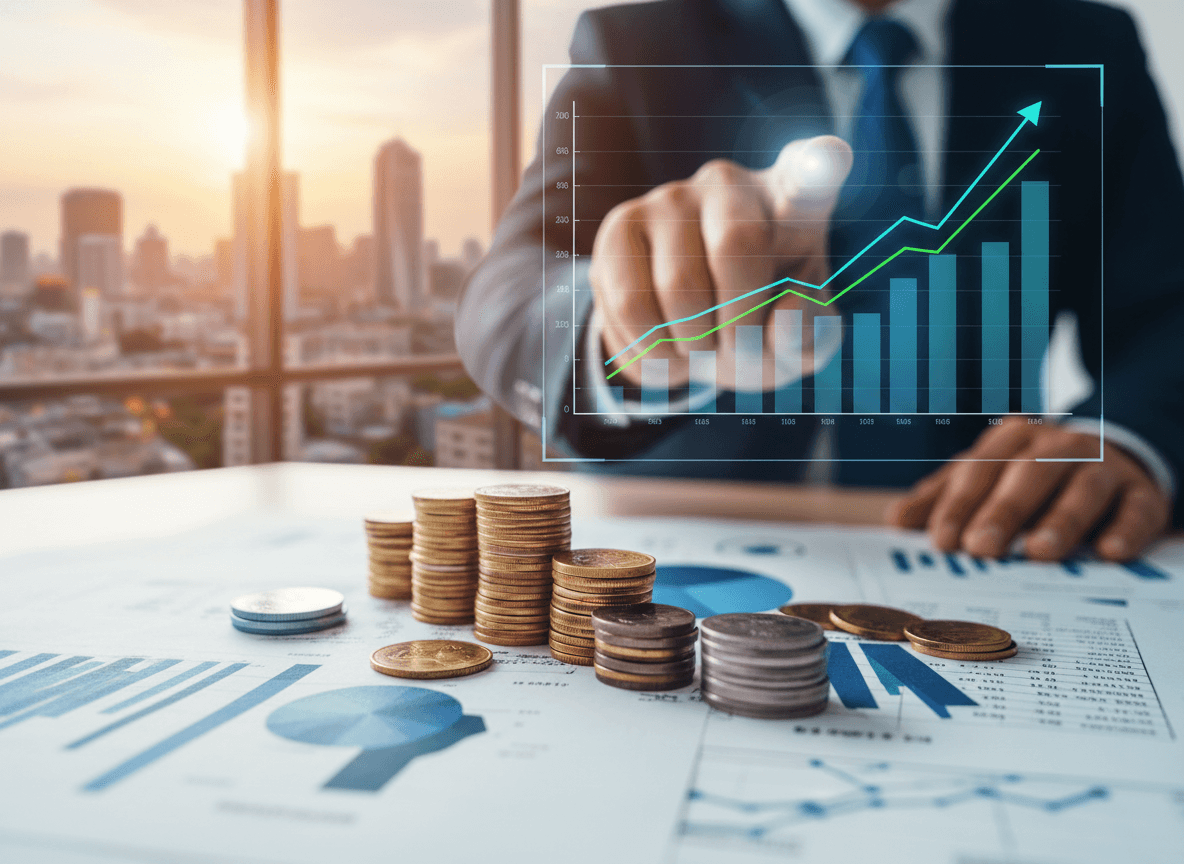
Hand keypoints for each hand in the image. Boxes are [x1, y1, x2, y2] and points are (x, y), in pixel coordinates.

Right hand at [589, 136, 852, 385]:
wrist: (692, 333)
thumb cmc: (760, 326)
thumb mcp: (798, 343)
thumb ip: (808, 337)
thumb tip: (785, 313)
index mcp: (792, 204)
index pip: (810, 174)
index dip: (819, 167)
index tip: (831, 156)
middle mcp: (729, 184)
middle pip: (737, 244)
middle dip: (740, 323)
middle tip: (741, 347)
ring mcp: (668, 199)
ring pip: (679, 287)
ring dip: (694, 345)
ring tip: (701, 346)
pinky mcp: (619, 228)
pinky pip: (630, 305)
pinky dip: (653, 350)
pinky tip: (666, 346)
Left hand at [886, 417, 1169, 561]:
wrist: (1111, 456)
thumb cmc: (1032, 476)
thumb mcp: (985, 479)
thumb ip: (943, 498)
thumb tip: (896, 520)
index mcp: (1012, 441)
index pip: (980, 471)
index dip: (959, 505)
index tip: (942, 541)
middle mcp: (1058, 447)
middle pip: (1028, 474)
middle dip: (1003, 510)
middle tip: (981, 548)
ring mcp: (1104, 467)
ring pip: (1082, 488)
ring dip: (1062, 519)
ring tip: (1041, 553)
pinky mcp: (1143, 492)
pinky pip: (1137, 508)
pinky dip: (1126, 528)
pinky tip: (1111, 552)